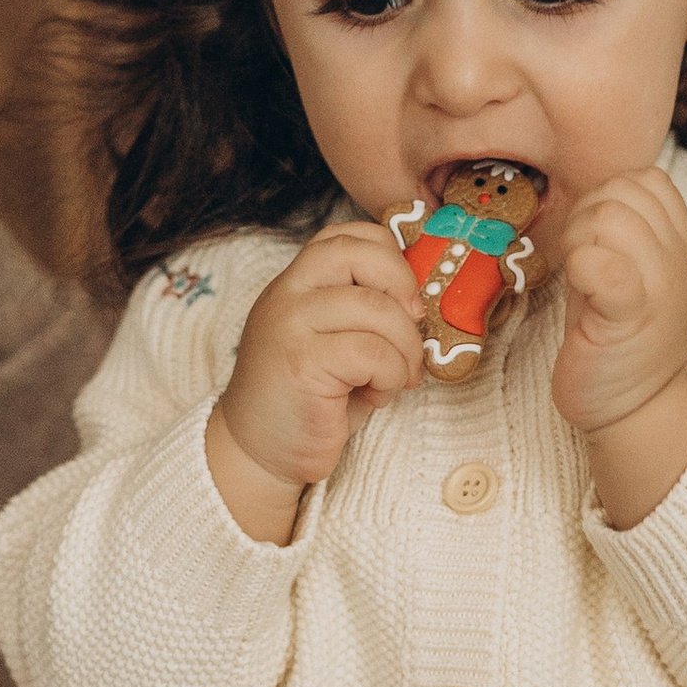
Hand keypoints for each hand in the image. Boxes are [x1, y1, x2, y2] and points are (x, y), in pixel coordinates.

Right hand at [210, 222, 423, 541]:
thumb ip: (367, 309)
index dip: (391, 255)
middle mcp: (288, 293)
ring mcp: (289, 324)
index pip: (348, 235)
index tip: (408, 297)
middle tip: (416, 328)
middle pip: (361, 254)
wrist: (258, 451)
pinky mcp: (301, 362)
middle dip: (405, 288)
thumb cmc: (310, 397)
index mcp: (297, 281)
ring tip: (397, 376)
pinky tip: (376, 395)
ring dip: (406, 348)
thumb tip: (427, 298)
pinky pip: (373, 353)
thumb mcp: (336, 340)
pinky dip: (390, 376)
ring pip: (377, 308)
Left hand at [551, 164, 686, 526]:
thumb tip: (593, 198)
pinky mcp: (626, 318)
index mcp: (677, 246)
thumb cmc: (624, 340)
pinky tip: (579, 286)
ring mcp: (655, 288)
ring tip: (578, 274)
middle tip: (579, 258)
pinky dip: (583, 265)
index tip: (594, 237)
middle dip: (586, 213)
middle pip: (624, 190)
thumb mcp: (637, 274)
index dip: (611, 194)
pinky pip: (607, 266)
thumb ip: (624, 233)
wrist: (641, 411)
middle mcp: (674, 260)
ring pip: (611, 215)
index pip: (649, 180)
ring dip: (578, 236)